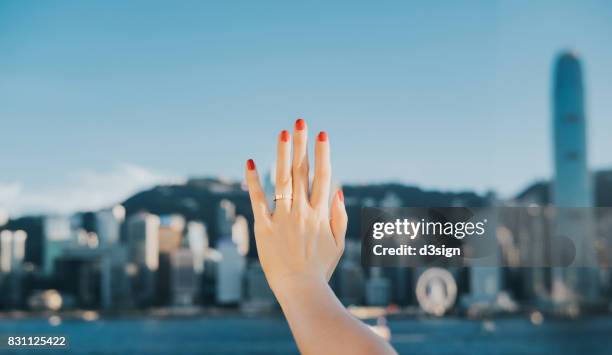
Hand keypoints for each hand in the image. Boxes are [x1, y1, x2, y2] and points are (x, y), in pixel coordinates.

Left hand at [245, 118, 347, 293]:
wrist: (300, 289)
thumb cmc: (320, 268)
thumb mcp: (337, 243)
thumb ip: (338, 216)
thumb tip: (336, 189)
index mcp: (320, 213)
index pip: (322, 176)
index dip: (323, 154)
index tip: (322, 134)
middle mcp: (302, 211)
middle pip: (302, 172)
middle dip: (302, 145)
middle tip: (300, 122)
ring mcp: (283, 218)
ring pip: (283, 181)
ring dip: (282, 155)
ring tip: (282, 133)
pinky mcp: (265, 228)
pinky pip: (259, 201)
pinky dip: (254, 182)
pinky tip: (251, 162)